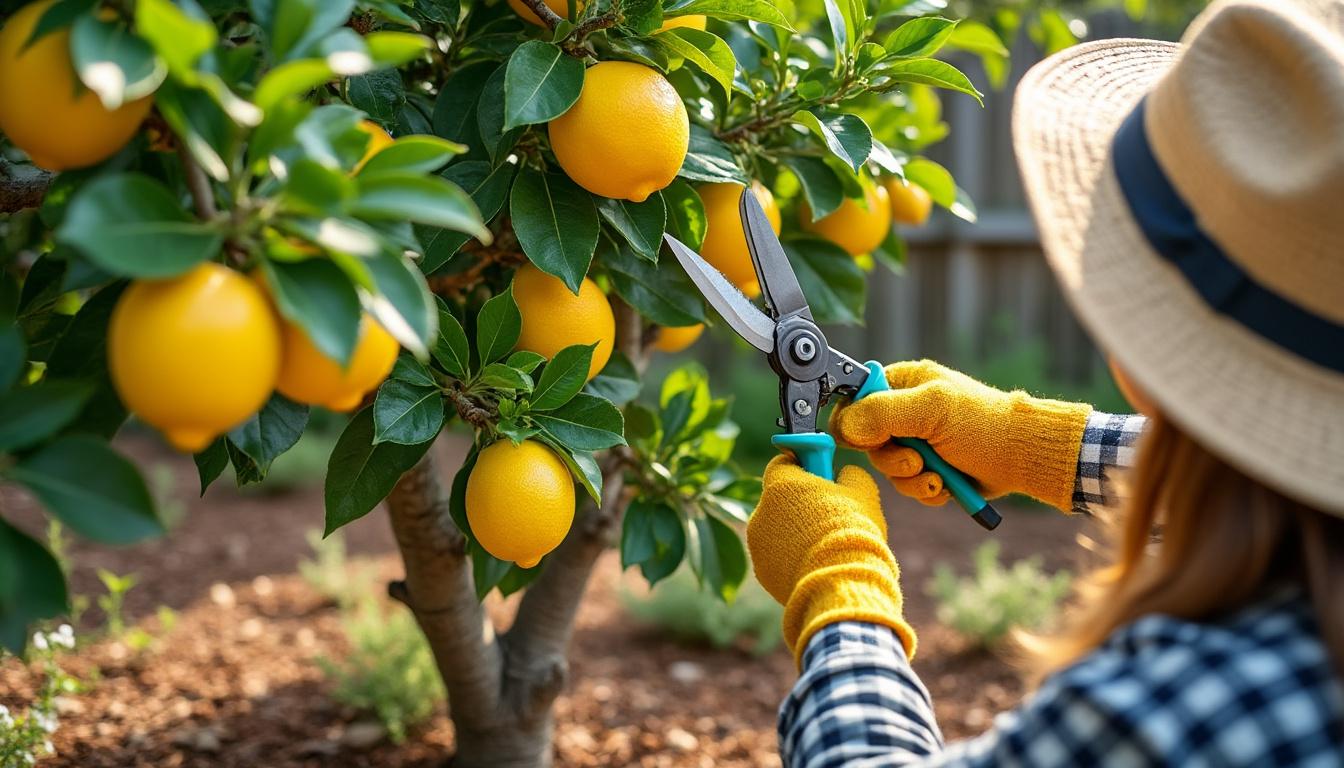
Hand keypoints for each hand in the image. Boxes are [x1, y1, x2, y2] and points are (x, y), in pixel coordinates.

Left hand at [747, 456, 914, 665]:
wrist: (842, 583)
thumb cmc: (853, 532)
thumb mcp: (863, 494)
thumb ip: (851, 475)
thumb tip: (845, 474)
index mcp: (781, 485)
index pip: (781, 463)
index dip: (801, 466)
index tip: (817, 474)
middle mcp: (761, 511)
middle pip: (778, 498)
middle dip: (800, 503)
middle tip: (829, 514)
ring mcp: (758, 544)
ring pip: (777, 529)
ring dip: (795, 532)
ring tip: (826, 545)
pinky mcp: (762, 571)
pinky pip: (777, 556)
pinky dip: (792, 557)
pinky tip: (817, 565)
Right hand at [830, 360, 1091, 511]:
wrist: (1023, 458)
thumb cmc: (983, 424)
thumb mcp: (931, 410)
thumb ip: (883, 412)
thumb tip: (844, 425)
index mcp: (902, 384)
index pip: (855, 399)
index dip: (855, 423)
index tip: (869, 440)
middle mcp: (905, 411)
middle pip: (867, 442)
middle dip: (892, 459)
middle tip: (916, 461)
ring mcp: (916, 441)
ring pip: (887, 468)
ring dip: (911, 479)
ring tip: (937, 477)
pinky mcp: (928, 467)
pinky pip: (908, 486)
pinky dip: (925, 491)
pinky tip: (946, 485)